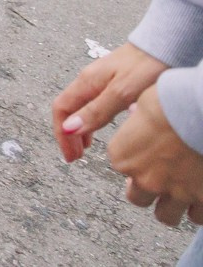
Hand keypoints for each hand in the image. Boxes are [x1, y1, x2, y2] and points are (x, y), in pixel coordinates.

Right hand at [56, 42, 171, 160]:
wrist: (166, 46)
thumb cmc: (147, 65)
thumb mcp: (121, 92)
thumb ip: (97, 111)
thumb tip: (70, 128)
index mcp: (87, 82)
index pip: (61, 110)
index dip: (62, 134)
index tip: (70, 155)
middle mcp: (89, 81)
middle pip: (68, 110)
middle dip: (68, 135)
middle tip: (75, 157)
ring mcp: (101, 81)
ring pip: (81, 108)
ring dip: (79, 130)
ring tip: (86, 148)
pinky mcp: (114, 82)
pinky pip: (93, 104)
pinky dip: (91, 121)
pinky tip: (101, 129)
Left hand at [110, 86, 202, 226]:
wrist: (200, 110)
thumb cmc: (171, 99)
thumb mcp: (142, 102)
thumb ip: (136, 119)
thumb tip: (136, 115)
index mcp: (122, 156)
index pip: (120, 165)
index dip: (133, 159)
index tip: (143, 152)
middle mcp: (144, 178)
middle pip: (137, 198)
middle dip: (146, 190)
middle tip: (158, 178)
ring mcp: (174, 192)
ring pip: (166, 215)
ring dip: (170, 205)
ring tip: (178, 192)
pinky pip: (196, 217)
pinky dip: (197, 208)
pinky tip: (199, 195)